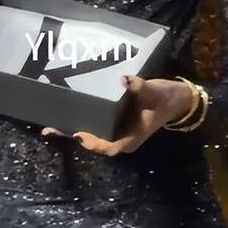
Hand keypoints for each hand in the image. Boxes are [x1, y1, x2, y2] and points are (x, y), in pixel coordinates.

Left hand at [41, 75, 193, 155]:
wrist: (177, 98)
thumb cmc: (166, 98)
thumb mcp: (155, 93)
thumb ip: (141, 88)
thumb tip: (125, 79)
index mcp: (131, 138)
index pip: (109, 148)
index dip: (93, 144)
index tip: (78, 135)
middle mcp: (122, 137)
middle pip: (95, 142)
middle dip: (73, 136)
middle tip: (50, 128)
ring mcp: (117, 129)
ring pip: (92, 133)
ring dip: (73, 128)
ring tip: (50, 121)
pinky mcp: (114, 120)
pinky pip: (95, 123)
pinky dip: (81, 118)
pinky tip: (66, 110)